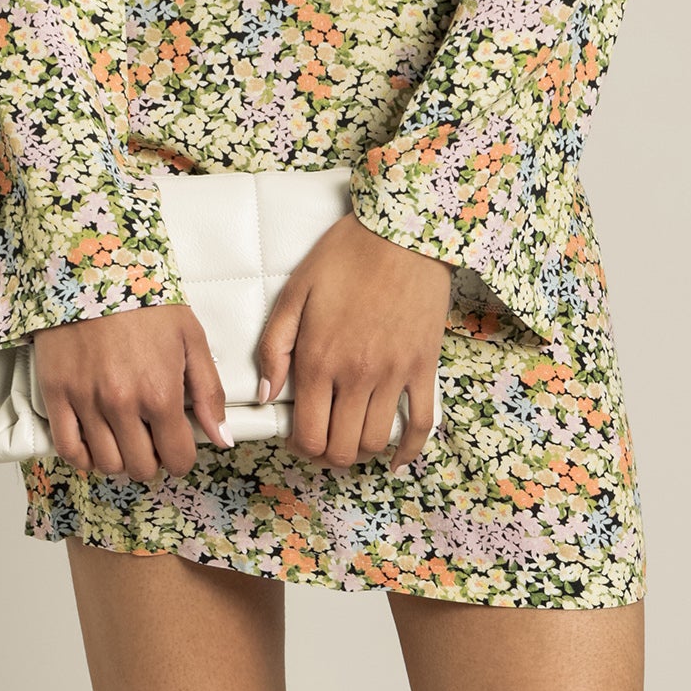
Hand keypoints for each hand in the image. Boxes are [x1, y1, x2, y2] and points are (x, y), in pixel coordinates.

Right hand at [32, 304, 233, 481]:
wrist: (94, 268)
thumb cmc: (145, 299)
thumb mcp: (191, 338)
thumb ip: (209, 392)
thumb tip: (222, 438)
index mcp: (161, 392)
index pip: (177, 458)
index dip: (181, 457)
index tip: (177, 446)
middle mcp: (123, 405)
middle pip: (141, 468)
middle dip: (152, 460)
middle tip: (151, 439)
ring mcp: (87, 402)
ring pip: (106, 464)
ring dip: (119, 459)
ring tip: (125, 437)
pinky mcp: (57, 395)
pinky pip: (68, 450)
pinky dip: (83, 456)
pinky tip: (94, 441)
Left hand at [254, 212, 451, 472]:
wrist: (401, 231)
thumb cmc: (344, 255)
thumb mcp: (295, 291)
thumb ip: (275, 346)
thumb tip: (267, 395)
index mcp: (319, 359)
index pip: (307, 435)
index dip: (300, 447)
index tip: (299, 436)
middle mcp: (356, 375)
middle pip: (341, 449)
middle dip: (328, 454)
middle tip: (325, 438)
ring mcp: (394, 374)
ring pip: (377, 442)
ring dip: (362, 450)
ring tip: (353, 435)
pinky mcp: (423, 367)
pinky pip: (421, 425)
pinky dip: (409, 451)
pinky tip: (396, 458)